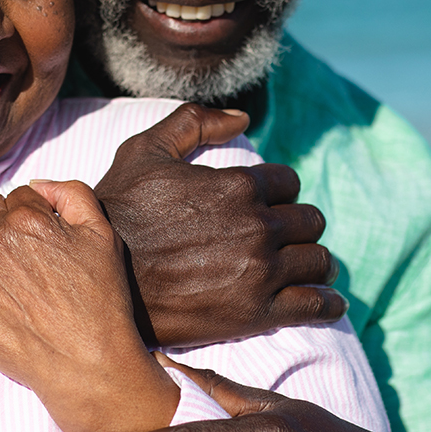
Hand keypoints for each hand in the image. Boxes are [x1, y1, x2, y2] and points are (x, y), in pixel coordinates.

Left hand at [0, 183, 177, 431]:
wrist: (85, 364)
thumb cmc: (100, 303)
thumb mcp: (102, 234)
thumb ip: (73, 194)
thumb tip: (37, 184)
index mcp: (30, 217)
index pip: (19, 194)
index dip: (32, 212)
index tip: (40, 235)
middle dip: (1, 220)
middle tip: (18, 251)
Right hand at [94, 103, 345, 346]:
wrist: (102, 279)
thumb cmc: (119, 212)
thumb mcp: (144, 151)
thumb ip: (194, 122)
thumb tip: (243, 118)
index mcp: (237, 185)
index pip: (289, 182)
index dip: (278, 191)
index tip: (266, 205)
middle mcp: (257, 226)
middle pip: (310, 221)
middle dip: (297, 226)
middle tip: (282, 237)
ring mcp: (261, 272)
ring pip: (319, 260)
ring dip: (313, 261)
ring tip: (302, 267)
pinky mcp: (258, 313)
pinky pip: (318, 305)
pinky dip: (327, 303)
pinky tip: (324, 301)